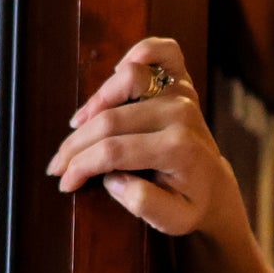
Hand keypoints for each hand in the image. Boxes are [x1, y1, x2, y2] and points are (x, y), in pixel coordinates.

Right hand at [45, 37, 241, 237]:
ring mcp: (183, 95)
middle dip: (76, 144)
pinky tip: (115, 76)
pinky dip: (137, 55)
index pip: (114, 150)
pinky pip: (162, 51)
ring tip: (78, 127)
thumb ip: (144, 203)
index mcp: (179, 150)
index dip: (81, 165)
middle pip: (111, 119)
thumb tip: (113, 178)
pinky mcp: (183, 82)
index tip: (64, 182)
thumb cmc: (191, 205)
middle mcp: (182, 115)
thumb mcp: (172, 220)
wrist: (215, 188)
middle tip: (58, 165)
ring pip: (127, 79)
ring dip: (95, 101)